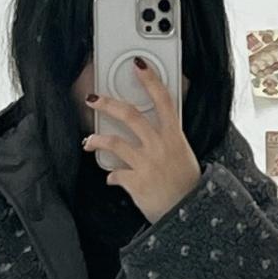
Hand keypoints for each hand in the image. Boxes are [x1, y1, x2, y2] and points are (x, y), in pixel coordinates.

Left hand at [84, 56, 200, 221]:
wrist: (188, 213)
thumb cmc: (186, 185)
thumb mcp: (184, 155)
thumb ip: (167, 140)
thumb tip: (151, 134)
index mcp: (174, 137)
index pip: (164, 100)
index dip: (151, 80)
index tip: (139, 65)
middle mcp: (160, 146)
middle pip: (130, 115)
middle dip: (108, 103)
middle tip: (94, 99)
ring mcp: (146, 163)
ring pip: (114, 142)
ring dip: (97, 140)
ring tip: (89, 141)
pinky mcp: (136, 182)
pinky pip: (115, 174)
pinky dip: (112, 175)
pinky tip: (112, 177)